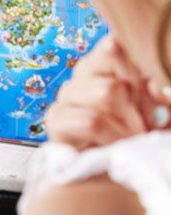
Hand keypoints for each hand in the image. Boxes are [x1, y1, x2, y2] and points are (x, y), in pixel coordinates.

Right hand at [45, 34, 170, 149]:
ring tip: (128, 139)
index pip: (111, 48)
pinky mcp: (56, 121)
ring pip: (105, 94)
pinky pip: (91, 120)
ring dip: (126, 123)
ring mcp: (64, 100)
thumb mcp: (158, 115)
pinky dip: (112, 135)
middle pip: (114, 81)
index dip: (131, 73)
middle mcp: (78, 80)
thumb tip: (148, 85)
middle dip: (135, 108)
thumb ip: (157, 101)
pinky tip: (113, 147)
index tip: (143, 95)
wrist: (113, 167)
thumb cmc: (136, 135)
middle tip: (139, 127)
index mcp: (100, 66)